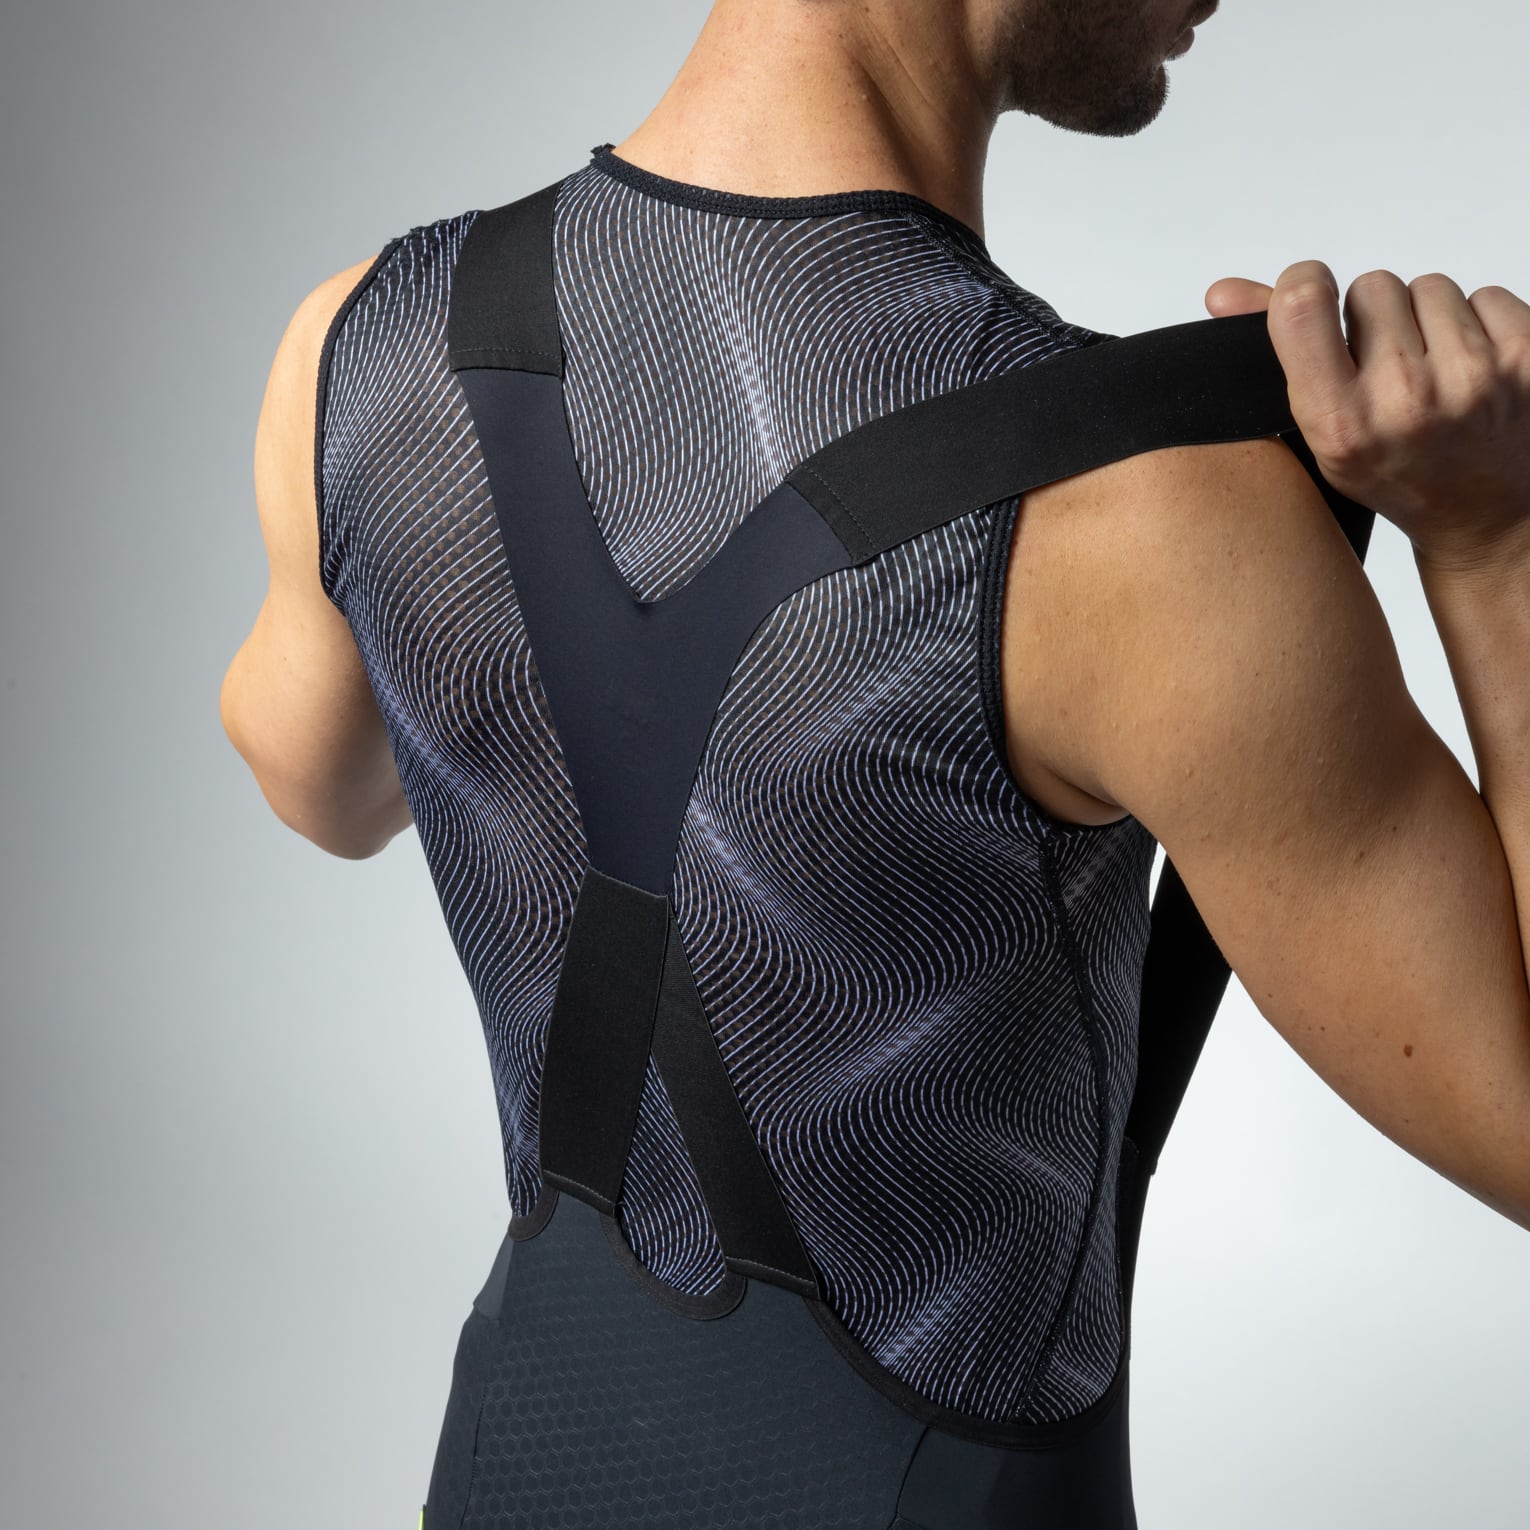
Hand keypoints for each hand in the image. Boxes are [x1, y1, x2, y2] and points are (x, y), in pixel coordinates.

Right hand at [1204, 263, 1529, 573]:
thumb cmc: (1398, 471)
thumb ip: (1280, 351)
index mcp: (1340, 424)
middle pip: (1372, 286)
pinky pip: (1486, 295)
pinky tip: (1475, 372)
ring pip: (1431, 286)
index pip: (1304, 304)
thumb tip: (1221, 291)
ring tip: (1435, 374)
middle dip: (1378, 318)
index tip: (1313, 299)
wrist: (1488, 516)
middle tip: (1389, 371)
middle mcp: (1405, 400)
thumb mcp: (1323, 428)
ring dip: (1429, 321)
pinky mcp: (1528, 357)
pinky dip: (1481, 324)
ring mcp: (1474, 377)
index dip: (1306, 285)